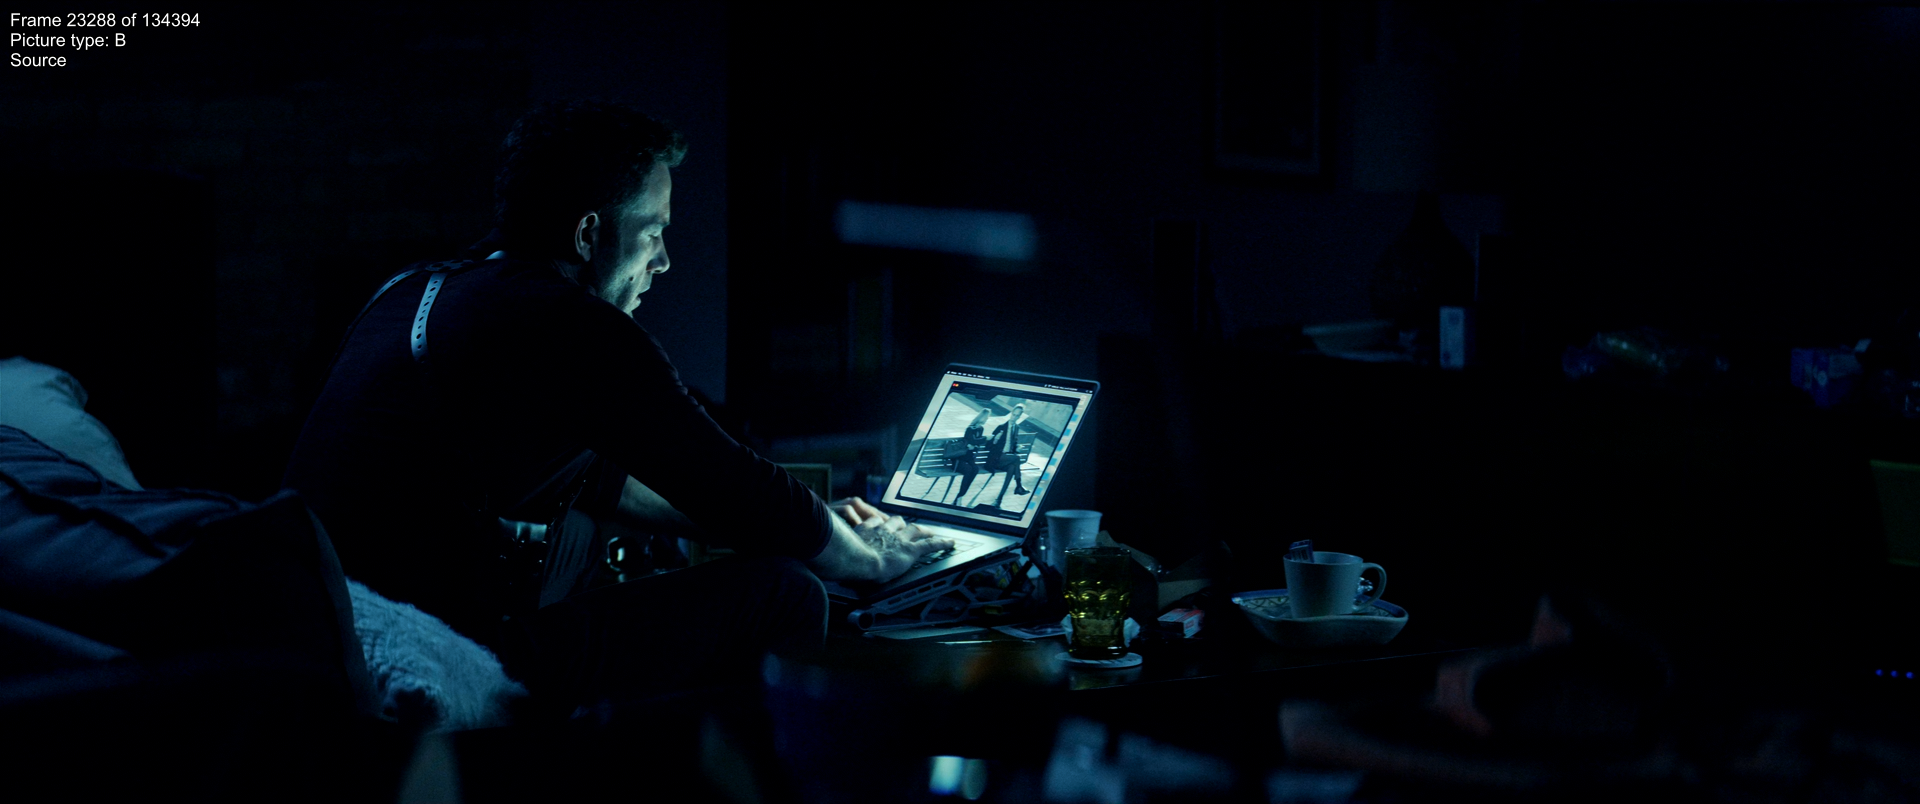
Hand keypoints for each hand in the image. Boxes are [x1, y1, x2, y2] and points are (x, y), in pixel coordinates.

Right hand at [807, 497, 953, 582]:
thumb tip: (816, 555)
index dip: (881, 523)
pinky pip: (930, 544)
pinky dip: (941, 543)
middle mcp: (883, 531)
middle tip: (910, 527)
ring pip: (915, 530)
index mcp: (865, 531)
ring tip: (932, 533)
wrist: (856, 560)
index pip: (875, 523)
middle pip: (897, 522)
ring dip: (925, 531)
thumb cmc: (841, 558)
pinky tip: (950, 543)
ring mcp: (898, 539)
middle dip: (904, 524)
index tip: (883, 523)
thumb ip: (829, 551)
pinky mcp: (910, 550)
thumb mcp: (832, 551)